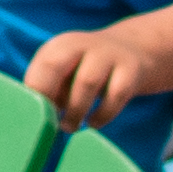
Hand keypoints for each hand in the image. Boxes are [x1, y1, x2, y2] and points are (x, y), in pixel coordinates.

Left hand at [19, 22, 156, 130]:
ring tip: (70, 127)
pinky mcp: (132, 69)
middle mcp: (82, 44)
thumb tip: (38, 118)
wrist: (136, 50)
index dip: (36, 93)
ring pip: (87, 82)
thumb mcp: (68, 72)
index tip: (37, 115)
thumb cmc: (91, 70)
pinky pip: (116, 95)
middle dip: (48, 97)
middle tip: (49, 122)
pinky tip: (93, 123)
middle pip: (55, 66)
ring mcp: (109, 54)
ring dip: (75, 110)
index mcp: (61, 45)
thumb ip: (52, 89)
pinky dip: (103, 114)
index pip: (42, 66)